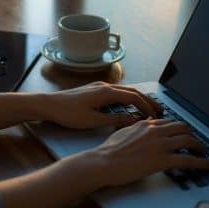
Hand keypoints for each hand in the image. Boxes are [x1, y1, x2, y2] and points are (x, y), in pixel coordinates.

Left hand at [42, 81, 162, 128]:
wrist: (49, 104)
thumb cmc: (68, 113)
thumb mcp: (93, 121)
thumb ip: (115, 120)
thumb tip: (133, 120)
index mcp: (106, 92)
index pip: (133, 97)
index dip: (146, 106)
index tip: (155, 116)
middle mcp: (105, 86)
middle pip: (132, 91)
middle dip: (147, 100)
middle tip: (159, 110)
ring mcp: (98, 86)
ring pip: (124, 90)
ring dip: (137, 98)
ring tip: (147, 108)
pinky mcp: (93, 89)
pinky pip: (115, 92)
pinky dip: (126, 97)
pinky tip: (127, 105)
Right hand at [84, 119, 208, 186]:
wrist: (103, 162)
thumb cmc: (108, 151)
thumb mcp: (122, 132)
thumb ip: (136, 127)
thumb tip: (143, 123)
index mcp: (146, 125)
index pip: (169, 122)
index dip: (178, 129)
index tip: (182, 134)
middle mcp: (156, 131)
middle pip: (183, 128)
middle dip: (192, 135)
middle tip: (195, 143)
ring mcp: (160, 145)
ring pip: (189, 140)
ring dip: (200, 147)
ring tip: (203, 154)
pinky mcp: (163, 160)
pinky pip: (188, 159)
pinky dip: (202, 162)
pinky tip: (208, 166)